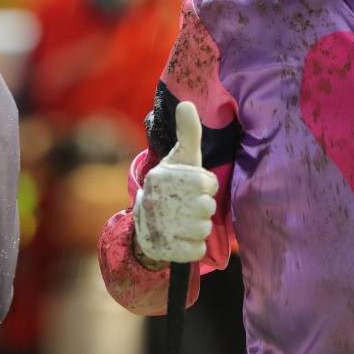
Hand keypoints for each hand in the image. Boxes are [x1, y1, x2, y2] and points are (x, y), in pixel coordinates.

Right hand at [132, 101, 216, 264]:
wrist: (145, 223)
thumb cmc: (171, 185)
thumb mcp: (180, 159)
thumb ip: (188, 133)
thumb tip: (187, 103)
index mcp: (162, 176)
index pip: (207, 183)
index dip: (205, 185)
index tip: (193, 186)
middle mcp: (157, 200)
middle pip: (207, 207)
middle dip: (202, 207)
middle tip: (187, 204)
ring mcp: (158, 226)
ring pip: (203, 228)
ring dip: (199, 226)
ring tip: (184, 220)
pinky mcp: (163, 249)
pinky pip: (197, 250)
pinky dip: (194, 246)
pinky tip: (182, 237)